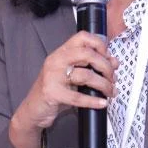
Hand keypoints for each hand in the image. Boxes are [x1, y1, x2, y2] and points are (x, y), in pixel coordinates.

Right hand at [9, 31, 117, 147]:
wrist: (33, 110)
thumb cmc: (55, 91)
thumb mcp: (73, 76)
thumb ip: (91, 68)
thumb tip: (114, 62)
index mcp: (61, 53)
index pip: (82, 37)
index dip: (99, 44)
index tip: (108, 57)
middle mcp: (56, 61)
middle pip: (87, 54)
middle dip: (105, 66)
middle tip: (112, 78)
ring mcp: (53, 76)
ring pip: (85, 75)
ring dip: (103, 84)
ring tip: (110, 91)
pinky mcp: (52, 93)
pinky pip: (77, 97)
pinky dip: (93, 101)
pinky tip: (102, 103)